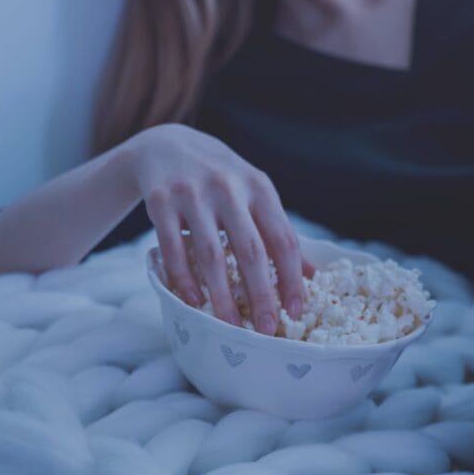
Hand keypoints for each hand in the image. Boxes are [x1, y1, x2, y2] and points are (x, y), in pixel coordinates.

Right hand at [125, 123, 313, 333]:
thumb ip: (278, 230)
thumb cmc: (221, 179)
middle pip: (251, 251)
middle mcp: (229, 189)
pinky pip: (173, 247)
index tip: (297, 310)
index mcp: (260, 188)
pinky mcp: (161, 201)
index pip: (284, 239)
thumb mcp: (254, 194)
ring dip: (221, 295)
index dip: (293, 278)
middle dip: (262, 294)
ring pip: (211, 254)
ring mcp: (193, 194)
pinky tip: (193, 302)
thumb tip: (312, 274)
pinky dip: (184, 278)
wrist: (166, 145)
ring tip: (229, 326)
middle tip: (265, 329)